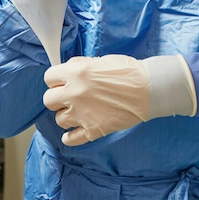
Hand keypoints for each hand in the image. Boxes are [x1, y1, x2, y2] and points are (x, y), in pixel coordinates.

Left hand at [43, 54, 196, 145]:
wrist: (149, 89)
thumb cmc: (128, 71)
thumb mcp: (101, 60)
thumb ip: (80, 65)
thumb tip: (67, 70)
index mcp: (76, 73)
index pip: (49, 77)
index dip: (56, 79)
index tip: (61, 82)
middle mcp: (75, 93)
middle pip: (49, 100)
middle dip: (58, 98)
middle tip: (68, 97)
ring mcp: (82, 114)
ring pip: (59, 120)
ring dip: (67, 115)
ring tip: (78, 111)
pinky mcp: (92, 130)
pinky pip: (70, 139)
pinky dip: (70, 137)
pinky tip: (72, 133)